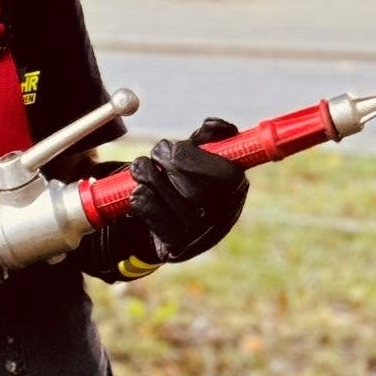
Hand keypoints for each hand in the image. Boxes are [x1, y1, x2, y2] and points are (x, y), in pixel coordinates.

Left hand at [128, 118, 248, 262]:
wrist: (161, 220)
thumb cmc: (183, 178)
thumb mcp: (198, 153)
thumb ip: (208, 136)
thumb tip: (213, 126)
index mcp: (236, 188)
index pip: (223, 175)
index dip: (193, 158)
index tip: (174, 147)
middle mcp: (222, 216)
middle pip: (193, 189)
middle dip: (165, 163)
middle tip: (156, 155)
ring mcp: (199, 236)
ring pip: (167, 198)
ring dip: (147, 175)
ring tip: (143, 170)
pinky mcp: (175, 248)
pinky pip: (151, 215)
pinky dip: (139, 198)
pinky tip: (140, 193)